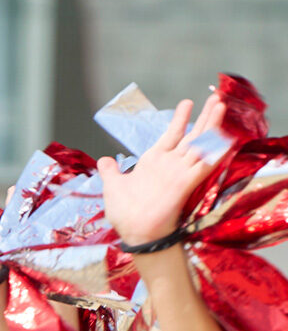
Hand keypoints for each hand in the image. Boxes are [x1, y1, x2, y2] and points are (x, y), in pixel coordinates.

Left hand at [99, 94, 225, 246]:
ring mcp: (180, 172)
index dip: (179, 119)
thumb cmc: (125, 212)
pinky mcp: (186, 182)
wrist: (135, 232)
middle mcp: (170, 164)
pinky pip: (205, 164)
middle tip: (217, 98)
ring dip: (212, 125)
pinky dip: (215, 151)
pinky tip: (226, 137)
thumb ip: (111, 172)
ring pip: (201, 143)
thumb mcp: (113, 186)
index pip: (171, 135)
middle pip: (192, 135)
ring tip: (221, 106)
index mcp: (154, 161)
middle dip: (204, 116)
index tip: (186, 103)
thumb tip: (104, 160)